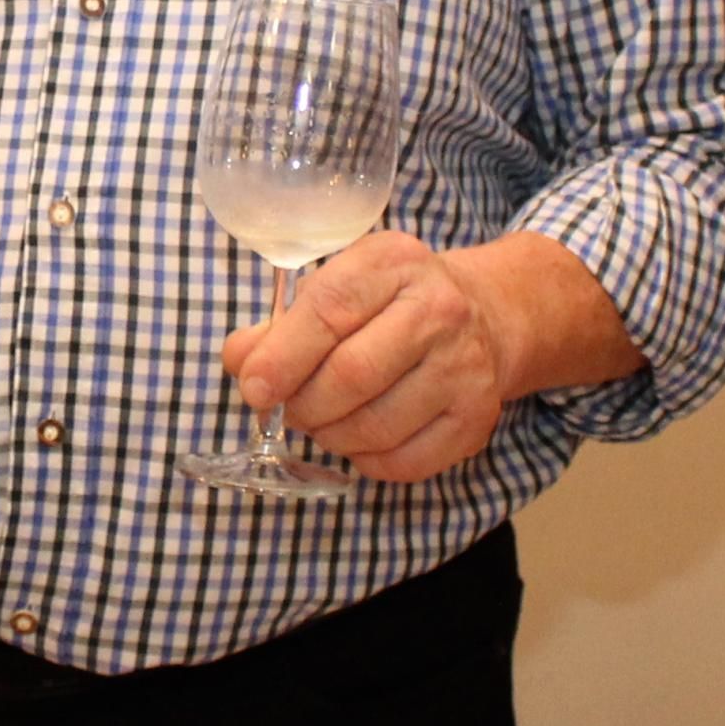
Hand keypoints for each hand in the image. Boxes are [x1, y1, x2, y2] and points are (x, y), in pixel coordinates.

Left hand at [219, 230, 520, 484]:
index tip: (254, 389)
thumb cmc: (390, 303)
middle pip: (352, 376)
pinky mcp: (477, 416)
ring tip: (325, 423)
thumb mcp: (339, 288)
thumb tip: (240, 361)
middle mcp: (439, 309)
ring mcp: (465, 365)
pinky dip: (367, 461)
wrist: (484, 315)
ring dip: (332, 437)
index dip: (282, 358)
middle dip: (304, 405)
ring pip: (376, 426)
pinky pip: (405, 462)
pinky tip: (361, 440)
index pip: (328, 310)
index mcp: (392, 264)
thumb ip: (282, 325)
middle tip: (291, 410)